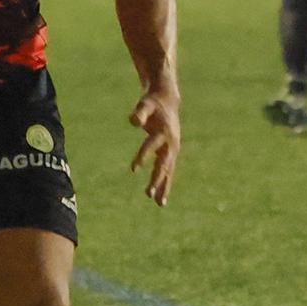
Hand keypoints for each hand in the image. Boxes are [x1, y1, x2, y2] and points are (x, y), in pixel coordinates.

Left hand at [128, 89, 179, 205]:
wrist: (168, 101)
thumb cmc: (153, 103)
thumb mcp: (145, 104)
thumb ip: (140, 112)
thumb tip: (133, 121)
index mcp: (164, 132)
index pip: (151, 146)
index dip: (142, 156)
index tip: (133, 169)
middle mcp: (171, 144)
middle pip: (163, 164)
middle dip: (156, 179)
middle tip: (148, 193)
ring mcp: (173, 150)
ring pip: (168, 172)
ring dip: (163, 187)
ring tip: (158, 203)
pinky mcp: (171, 153)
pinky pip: (168, 171)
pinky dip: (165, 184)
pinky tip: (159, 198)